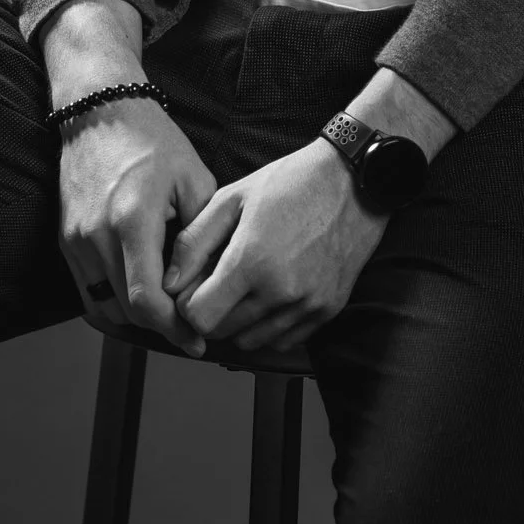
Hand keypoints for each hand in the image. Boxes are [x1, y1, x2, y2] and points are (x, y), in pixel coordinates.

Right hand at [57, 101, 217, 356]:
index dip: (174, 329)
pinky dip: (113, 302)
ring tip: (167, 316)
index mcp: (131, 220)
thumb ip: (203, 234)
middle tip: (191, 331)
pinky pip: (88, 290)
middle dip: (161, 328)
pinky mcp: (65, 239)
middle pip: (127, 311)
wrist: (99, 110)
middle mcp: (96, 235)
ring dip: (135, 319)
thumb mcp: (193, 179)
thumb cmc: (151, 139)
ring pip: (105, 307)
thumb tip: (214, 279)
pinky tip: (139, 296)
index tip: (198, 340)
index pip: (146, 301)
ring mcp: (75, 240)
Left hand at [163, 140, 386, 354]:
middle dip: (212, 312)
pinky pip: (284, 340)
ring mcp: (307, 305)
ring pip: (253, 341)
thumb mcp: (233, 198)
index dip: (188, 304)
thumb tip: (170, 283)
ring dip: (240, 321)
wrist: (353, 182)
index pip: (201, 318)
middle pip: (224, 333)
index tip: (193, 287)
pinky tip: (270, 293)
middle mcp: (280, 292)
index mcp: (251, 261)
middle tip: (217, 282)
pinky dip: (269, 326)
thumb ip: (194, 242)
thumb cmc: (290, 183)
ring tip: (245, 286)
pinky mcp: (327, 311)